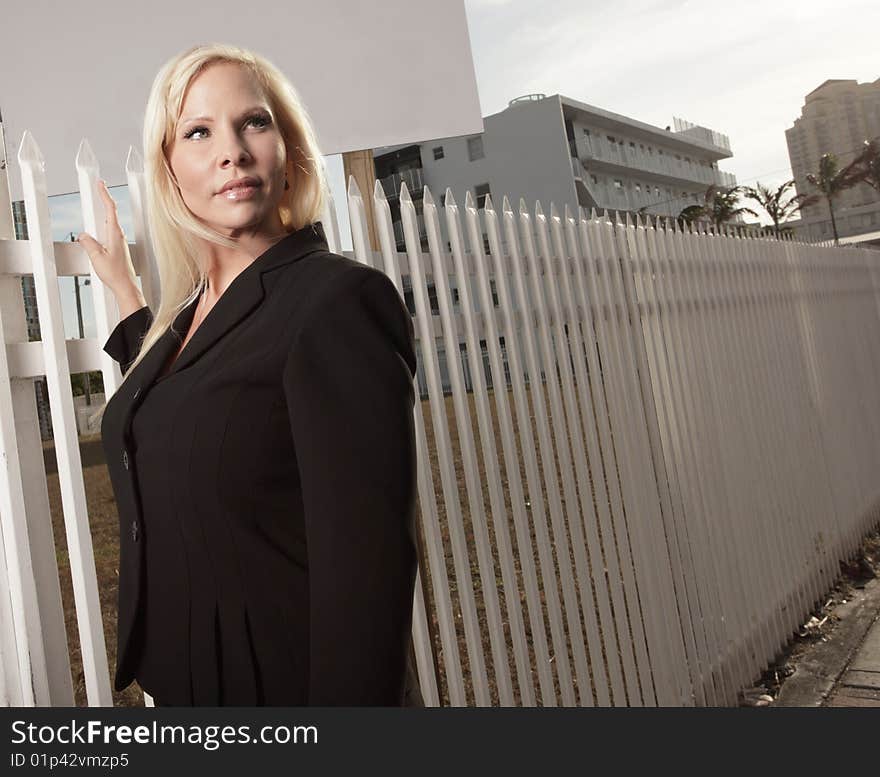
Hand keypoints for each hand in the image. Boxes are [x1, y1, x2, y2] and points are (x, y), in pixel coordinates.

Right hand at [77, 180, 143, 309]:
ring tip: (96, 199)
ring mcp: (119, 241)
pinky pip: (107, 231)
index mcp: (115, 234)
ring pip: (108, 221)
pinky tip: (98, 224)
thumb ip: (88, 243)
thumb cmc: (115, 274)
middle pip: (110, 212)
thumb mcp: (96, 257)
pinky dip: (102, 223)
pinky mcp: (117, 247)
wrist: (125, 286)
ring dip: (103, 210)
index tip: (100, 183)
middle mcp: (119, 235)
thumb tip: (83, 235)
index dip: (104, 194)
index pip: (110, 209)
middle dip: (103, 198)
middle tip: (97, 186)